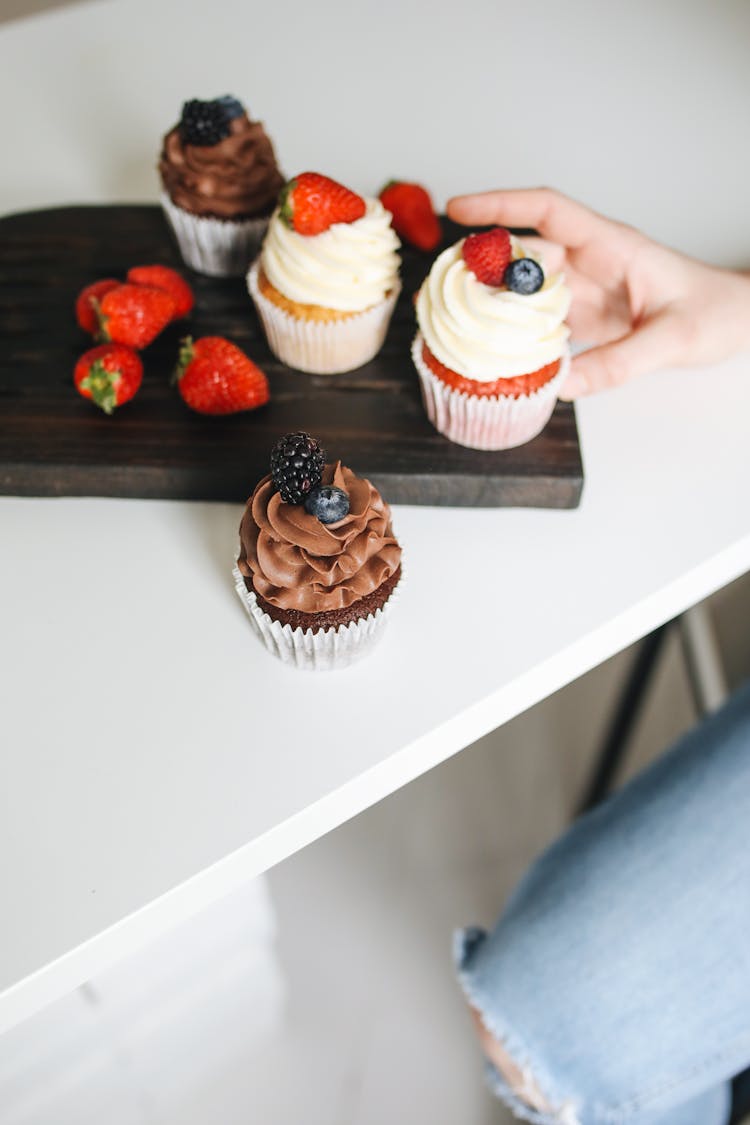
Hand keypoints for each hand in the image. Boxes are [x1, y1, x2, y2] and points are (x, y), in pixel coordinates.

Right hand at [447, 188, 749, 398]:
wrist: (738, 323)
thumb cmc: (716, 312)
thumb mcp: (673, 338)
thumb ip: (620, 362)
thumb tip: (561, 384)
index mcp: (611, 246)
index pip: (546, 212)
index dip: (500, 206)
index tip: (457, 210)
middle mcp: (591, 265)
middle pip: (524, 255)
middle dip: (481, 265)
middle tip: (440, 288)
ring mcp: (586, 295)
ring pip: (527, 294)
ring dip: (494, 306)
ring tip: (455, 324)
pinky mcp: (587, 324)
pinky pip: (542, 327)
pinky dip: (517, 339)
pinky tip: (497, 357)